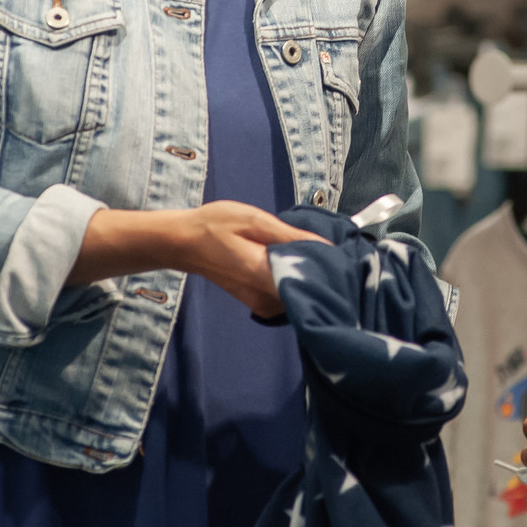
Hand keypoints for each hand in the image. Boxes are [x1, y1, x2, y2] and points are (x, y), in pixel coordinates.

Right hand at [174, 201, 327, 316]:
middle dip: (323, 273)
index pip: (309, 281)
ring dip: (309, 277)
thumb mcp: (253, 220)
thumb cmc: (215, 226)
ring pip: (299, 296)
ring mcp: (262, 306)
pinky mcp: (260, 305)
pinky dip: (296, 282)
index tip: (341, 254)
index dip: (329, 269)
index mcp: (263, 275)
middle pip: (308, 293)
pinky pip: (288, 296)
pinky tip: (296, 263)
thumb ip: (289, 236)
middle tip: (332, 251)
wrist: (184, 243)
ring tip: (315, 254)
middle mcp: (265, 298)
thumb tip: (325, 246)